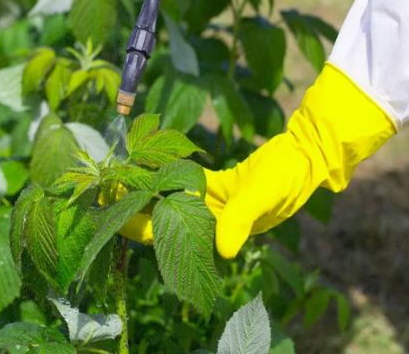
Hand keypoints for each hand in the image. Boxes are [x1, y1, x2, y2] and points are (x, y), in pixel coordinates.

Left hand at [120, 64, 395, 257]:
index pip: (169, 235)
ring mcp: (212, 204)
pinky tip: (147, 165)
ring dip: (146, 191)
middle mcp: (210, 221)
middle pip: (162, 218)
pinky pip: (185, 181)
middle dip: (134, 208)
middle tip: (104, 194)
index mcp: (219, 231)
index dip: (140, 228)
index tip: (112, 219)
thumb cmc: (286, 180)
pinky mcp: (217, 185)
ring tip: (118, 179)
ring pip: (170, 200)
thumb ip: (240, 222)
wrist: (304, 156)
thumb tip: (224, 252)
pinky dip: (167, 174)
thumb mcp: (262, 199)